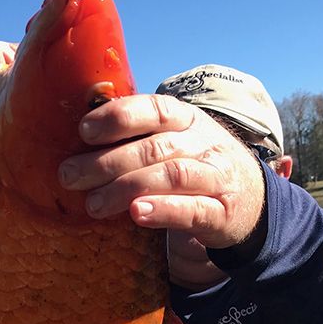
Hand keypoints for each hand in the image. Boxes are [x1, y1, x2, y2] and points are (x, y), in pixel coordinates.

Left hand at [57, 94, 265, 257]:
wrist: (253, 202)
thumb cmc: (196, 166)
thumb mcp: (177, 141)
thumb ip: (141, 136)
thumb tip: (81, 136)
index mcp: (188, 120)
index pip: (155, 109)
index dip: (119, 117)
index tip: (84, 131)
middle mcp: (204, 143)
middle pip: (154, 147)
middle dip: (107, 162)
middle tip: (70, 176)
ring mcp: (217, 177)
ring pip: (171, 175)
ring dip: (126, 188)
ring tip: (94, 204)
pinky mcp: (222, 212)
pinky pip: (192, 209)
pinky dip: (163, 210)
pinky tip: (136, 214)